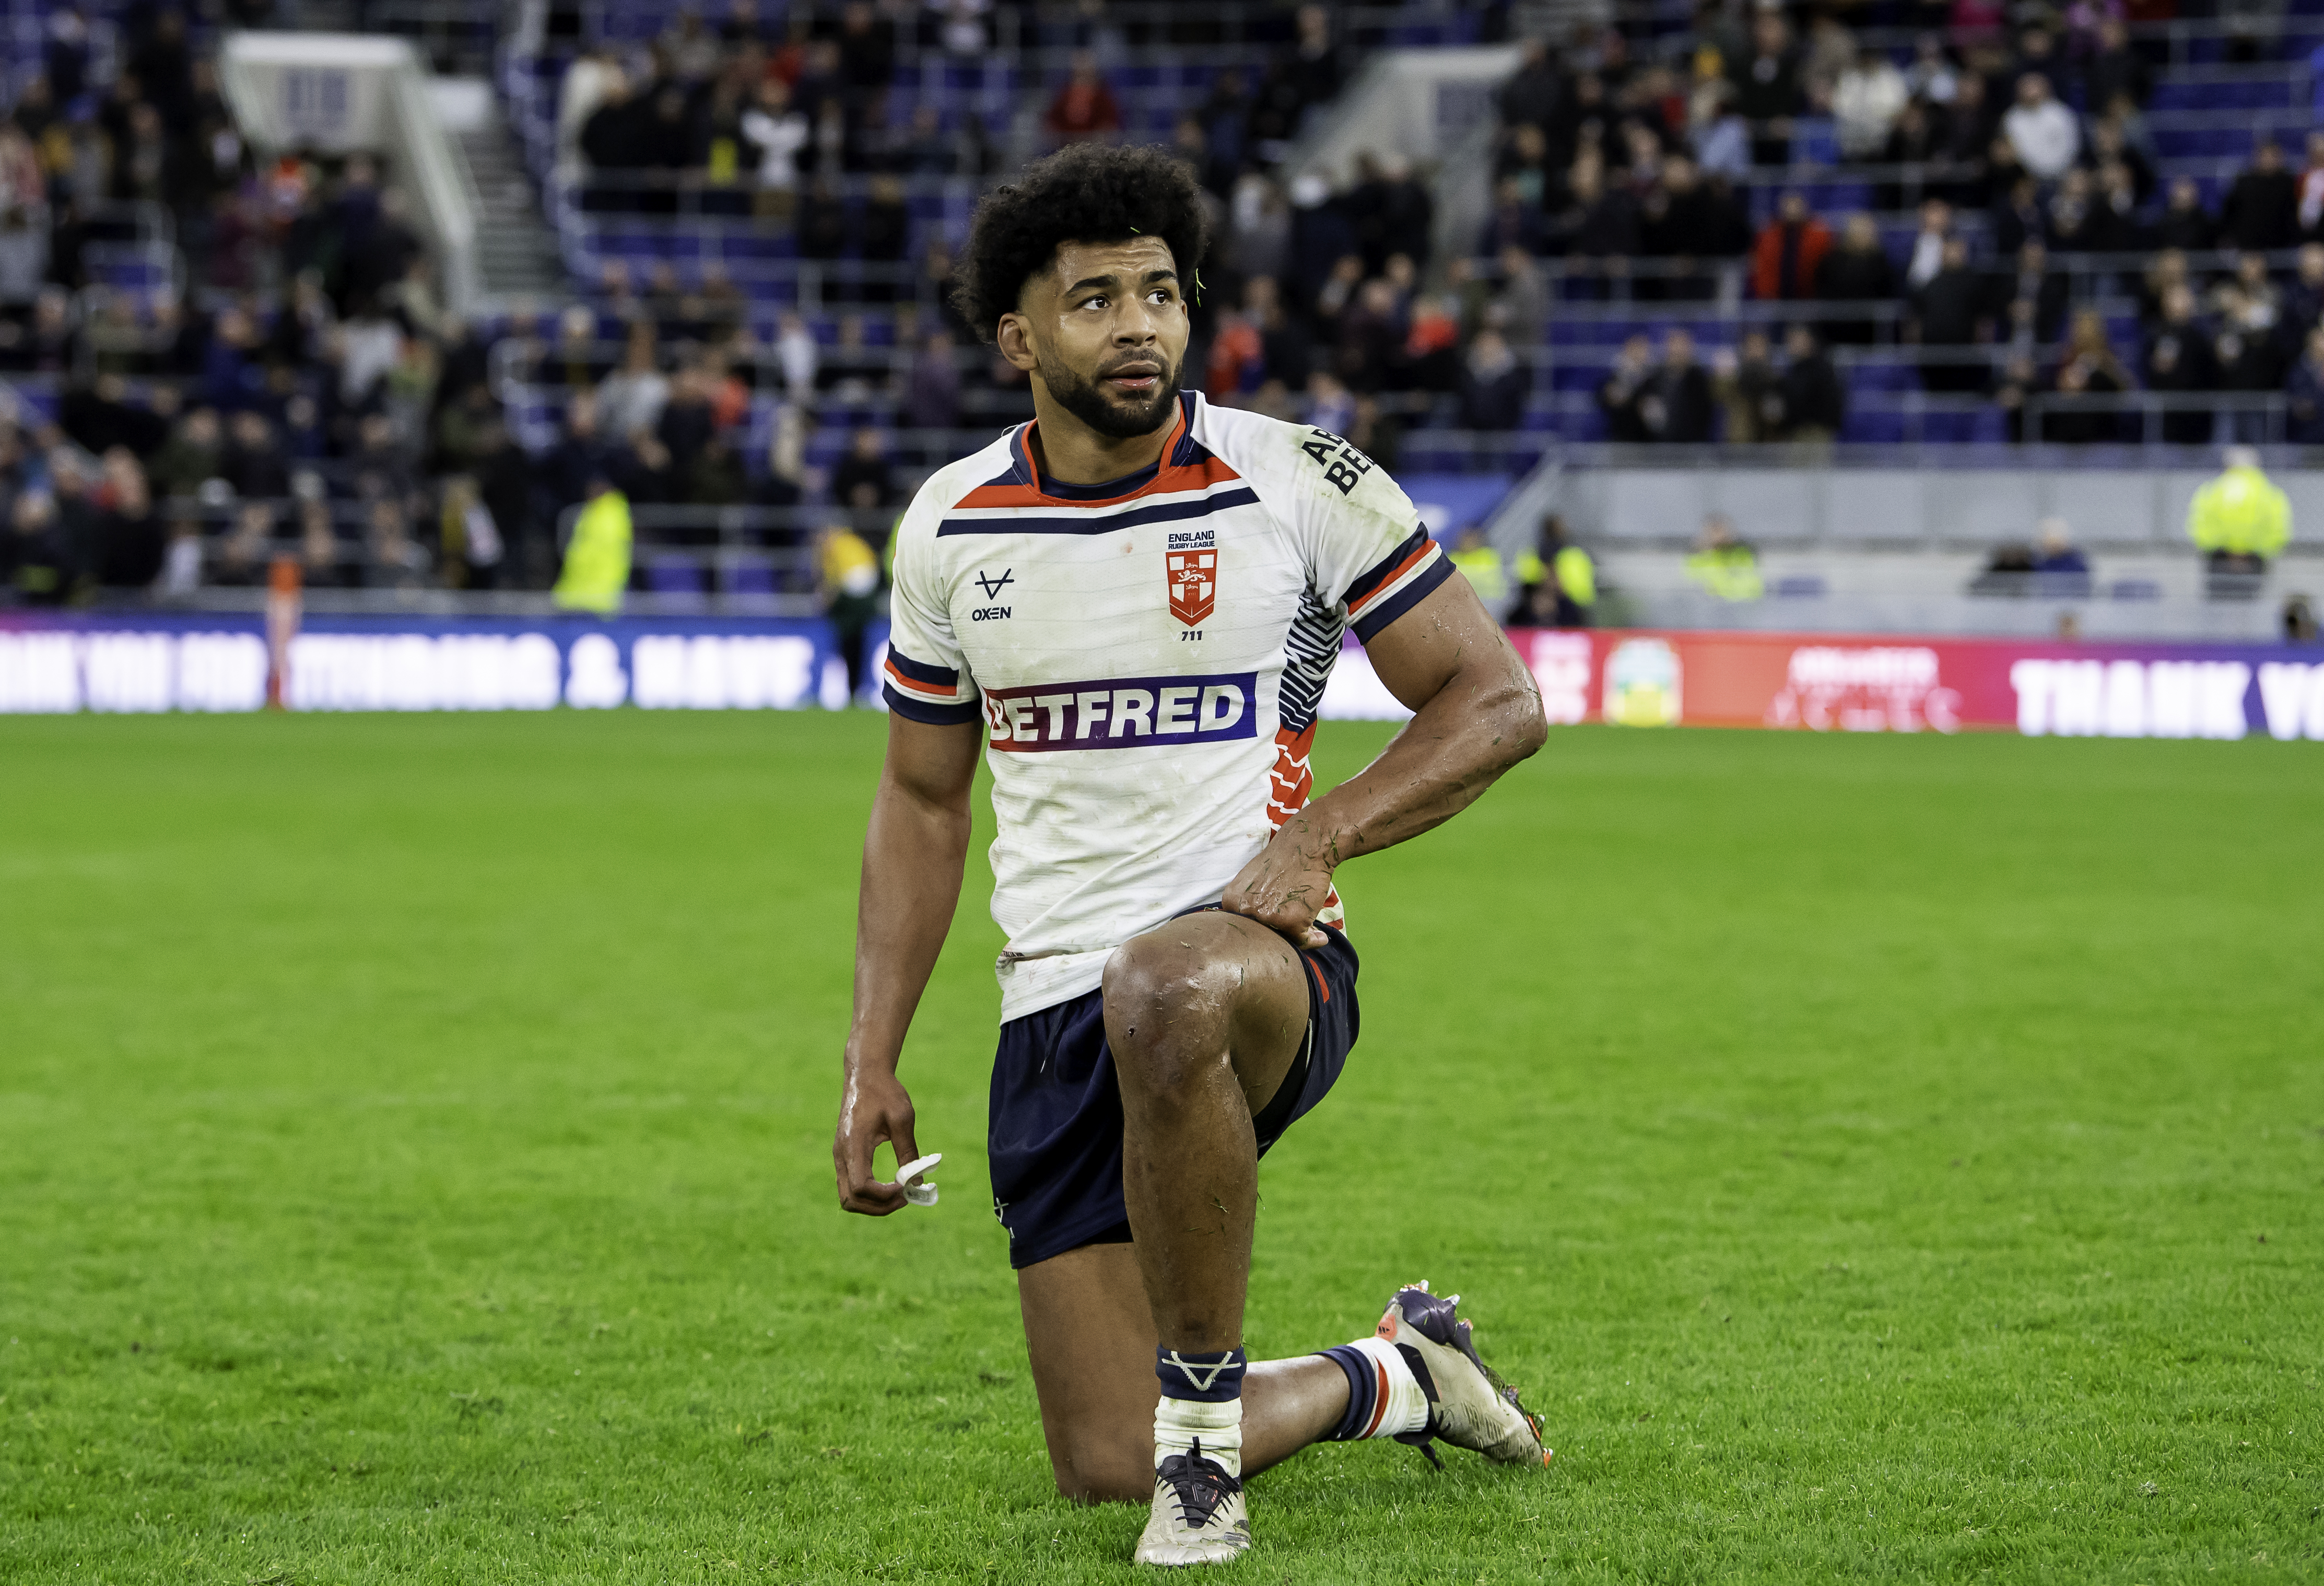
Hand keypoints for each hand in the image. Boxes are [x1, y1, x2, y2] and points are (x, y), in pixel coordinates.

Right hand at [833, 1063, 920, 1215]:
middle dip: (879, 1207)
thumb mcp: (902, 1118)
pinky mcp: (844, 1156)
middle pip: (851, 1200)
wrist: (865, 1075)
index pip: (862, 1187)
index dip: (885, 1196)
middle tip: (906, 1198)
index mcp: (853, 1144)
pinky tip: (890, 1187)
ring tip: (900, 1195)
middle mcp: (841, 1154)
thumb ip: (908, 1151)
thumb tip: (917, 1182)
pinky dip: (869, 1195)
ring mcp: (840, 1156)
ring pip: (848, 1197)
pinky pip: (850, 1186)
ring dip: (873, 1204)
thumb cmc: (885, 1092)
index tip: (906, 1188)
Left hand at [1220, 827, 1333, 949]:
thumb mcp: (1249, 881)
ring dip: (1297, 938)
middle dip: (1278, 938)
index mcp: (1231, 902)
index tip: (1273, 932)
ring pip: (1283, 942)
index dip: (1261, 934)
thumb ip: (1247, 905)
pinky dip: (1313, 939)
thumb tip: (1256, 932)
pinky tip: (1319, 936)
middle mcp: (1246, 912)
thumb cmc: (1281, 860)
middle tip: (1291, 932)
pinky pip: (1302, 941)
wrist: (1305, 846)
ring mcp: (1268, 918)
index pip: (1243, 931)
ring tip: (1306, 926)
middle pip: (1261, 940)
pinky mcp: (1291, 922)